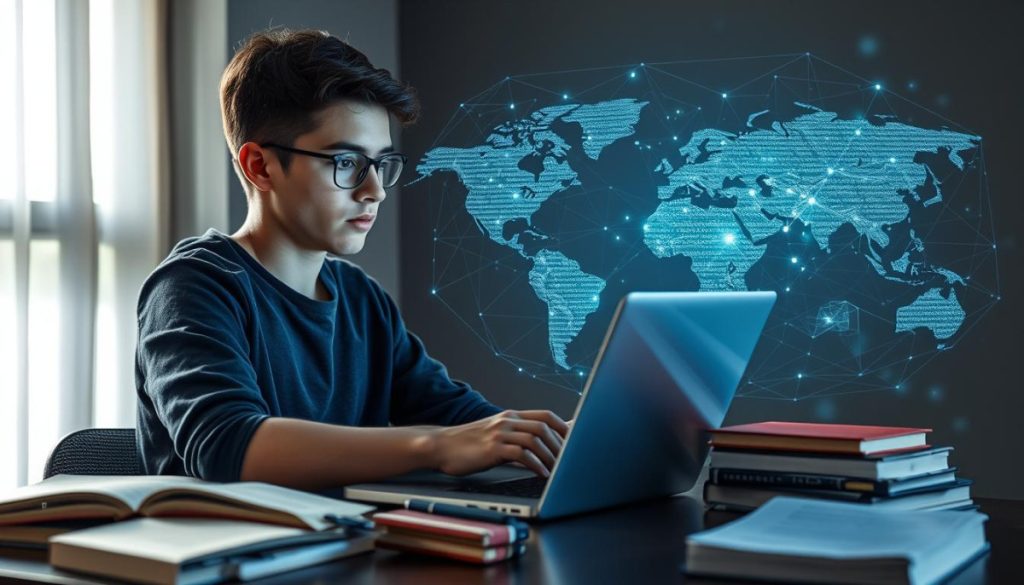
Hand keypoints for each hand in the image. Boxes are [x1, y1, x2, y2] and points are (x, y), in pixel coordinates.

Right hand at [428, 410, 569, 477]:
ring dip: (551, 456)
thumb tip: (542, 443)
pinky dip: (536, 464)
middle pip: (545, 427)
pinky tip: (541, 473)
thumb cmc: (469, 444)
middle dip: (561, 445)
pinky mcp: (493, 448)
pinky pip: (521, 454)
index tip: (576, 443)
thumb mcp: (496, 434)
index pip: (546, 415)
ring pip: (536, 439)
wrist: (441, 446)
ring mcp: (500, 433)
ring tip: (558, 470)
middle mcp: (507, 421)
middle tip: (570, 461)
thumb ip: (517, 435)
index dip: (565, 428)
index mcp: (511, 416)